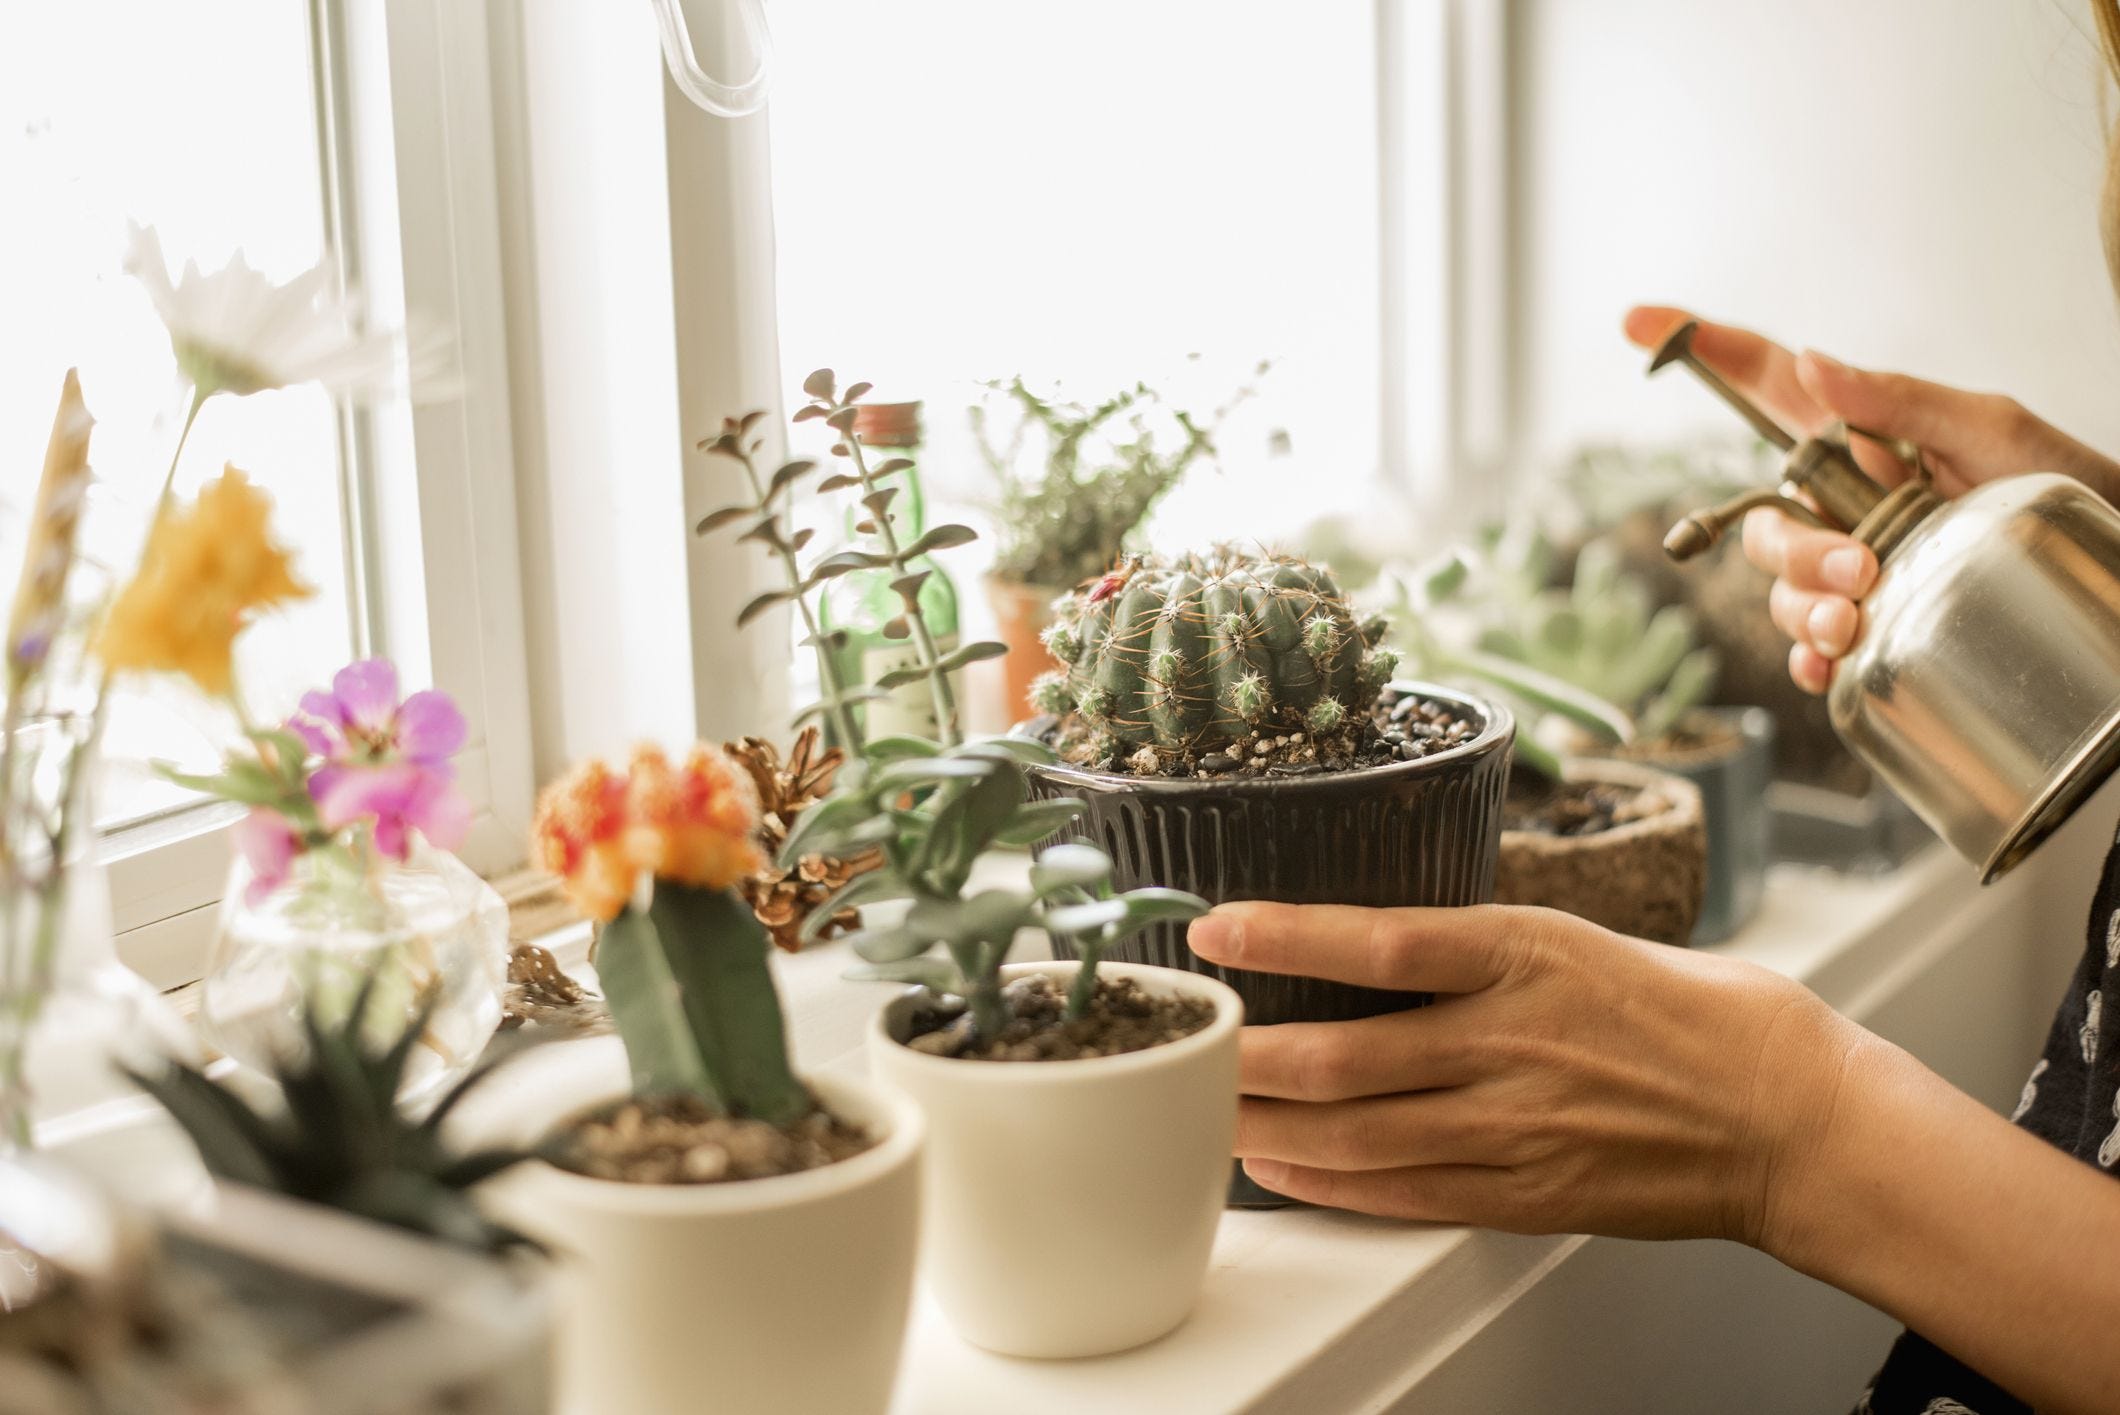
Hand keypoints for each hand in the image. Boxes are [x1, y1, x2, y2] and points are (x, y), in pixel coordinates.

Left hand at [1188, 900, 1860, 1243]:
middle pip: (1346, 1055)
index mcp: (1529, 954)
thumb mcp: (1583, 940)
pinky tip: (1283, 1172)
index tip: (1215, 929)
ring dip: (1269, 1128)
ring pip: (1359, 1133)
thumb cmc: (1694, 1014)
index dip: (1286, 936)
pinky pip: (1405, 1193)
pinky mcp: (1527, 1192)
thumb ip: (1479, 950)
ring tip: (1207, 1114)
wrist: (1790, 1116)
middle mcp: (1513, 1038)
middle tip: (1186, 1045)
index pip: (1381, 941)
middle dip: (1248, 1057)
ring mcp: (1517, 1124)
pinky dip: (1331, 1185)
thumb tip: (1377, 947)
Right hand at [1623, 305, 2119, 692]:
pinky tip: (1834, 662)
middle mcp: (1843, 503)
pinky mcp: (1870, 622)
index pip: (1762, 383)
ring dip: (1806, 609)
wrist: (2118, 563)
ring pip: (1779, 588)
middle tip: (1860, 569)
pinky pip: (1808, 647)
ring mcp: (1852, 565)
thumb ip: (1899, 400)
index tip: (1640, 320)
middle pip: (1762, 519)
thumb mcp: (1993, 428)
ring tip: (1861, 622)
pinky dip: (1813, 658)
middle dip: (1795, 550)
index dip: (1700, 347)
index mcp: (1861, 439)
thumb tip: (1813, 363)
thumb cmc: (2068, 486)